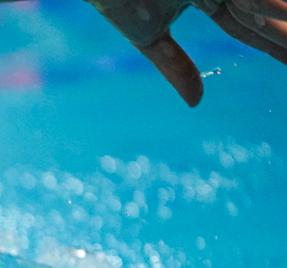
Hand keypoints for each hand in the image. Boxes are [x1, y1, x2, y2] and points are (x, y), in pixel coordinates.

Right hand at [88, 0, 286, 106]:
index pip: (244, 26)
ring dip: (279, 18)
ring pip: (258, 1)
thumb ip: (174, 67)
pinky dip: (263, 6)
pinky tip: (278, 16)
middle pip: (259, 11)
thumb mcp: (149, 38)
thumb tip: (196, 103)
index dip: (269, 43)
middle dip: (282, 33)